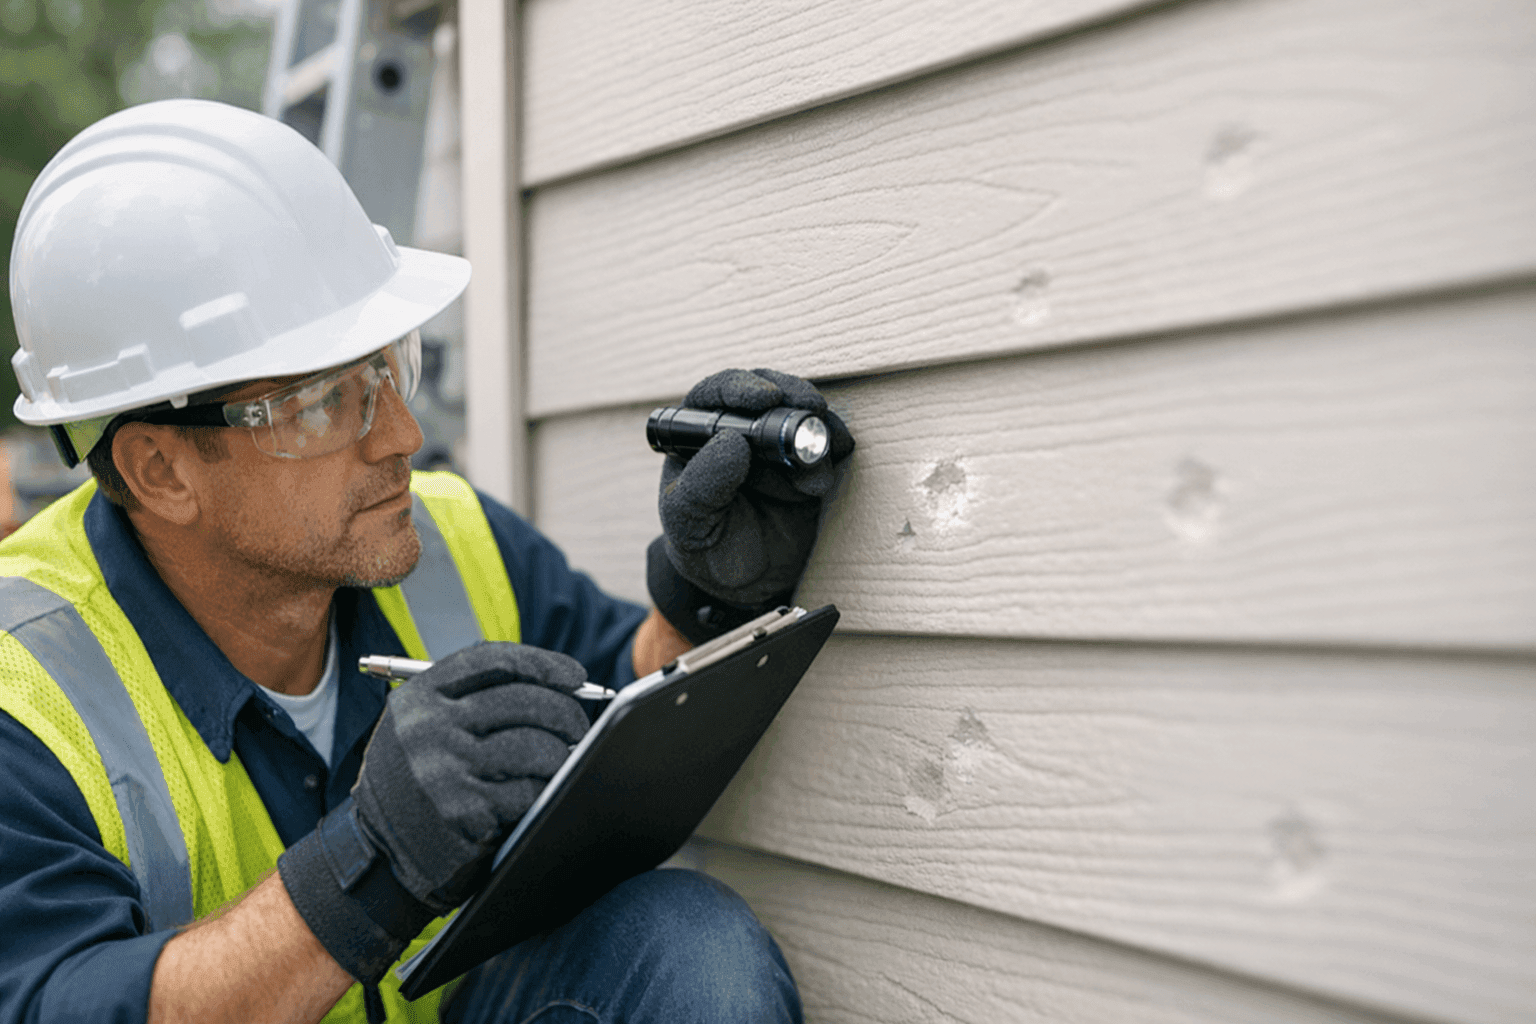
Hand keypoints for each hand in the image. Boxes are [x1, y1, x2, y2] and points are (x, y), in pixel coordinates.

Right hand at [278, 643, 589, 982]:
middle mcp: (427, 728)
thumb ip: (471, 700)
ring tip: (566, 761)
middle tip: (579, 727)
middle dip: (565, 712)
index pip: (493, 661)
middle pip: (522, 700)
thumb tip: (557, 685)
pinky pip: (529, 790)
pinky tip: (545, 793)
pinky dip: (547, 790)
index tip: (576, 676)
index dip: (542, 663)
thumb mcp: (423, 729)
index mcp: (418, 697)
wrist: (379, 856)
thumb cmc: (417, 784)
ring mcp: (443, 770)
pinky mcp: (462, 811)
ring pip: (534, 745)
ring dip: (563, 754)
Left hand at [649, 368, 853, 641]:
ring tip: (814, 471)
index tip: (765, 399)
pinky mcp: (806, 463)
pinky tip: (836, 457)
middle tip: (810, 411)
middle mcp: (738, 431)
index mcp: (697, 438)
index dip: (740, 388)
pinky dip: (835, 444)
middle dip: (790, 397)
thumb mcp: (691, 524)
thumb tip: (734, 441)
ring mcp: (775, 446)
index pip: (715, 395)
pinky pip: (825, 441)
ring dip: (814, 431)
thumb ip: (704, 485)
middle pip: (766, 392)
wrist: (743, 585)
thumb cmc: (706, 549)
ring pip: (799, 414)